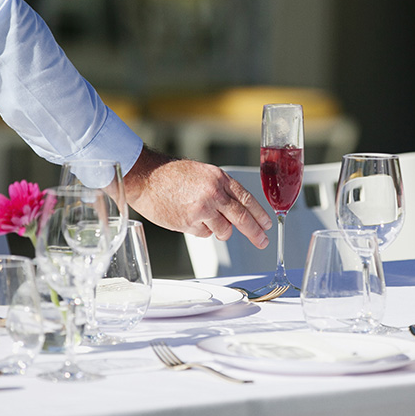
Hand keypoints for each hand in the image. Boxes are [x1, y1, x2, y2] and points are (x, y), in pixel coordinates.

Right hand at [123, 147, 271, 248]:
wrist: (147, 177)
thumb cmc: (171, 175)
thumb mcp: (203, 174)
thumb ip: (220, 190)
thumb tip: (234, 210)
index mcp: (220, 179)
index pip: (247, 199)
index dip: (260, 214)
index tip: (267, 225)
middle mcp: (214, 193)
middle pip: (242, 218)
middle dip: (255, 233)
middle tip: (262, 241)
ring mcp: (202, 209)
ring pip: (224, 230)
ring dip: (219, 230)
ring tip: (204, 220)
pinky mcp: (189, 222)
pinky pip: (204, 234)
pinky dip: (199, 230)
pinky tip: (187, 218)